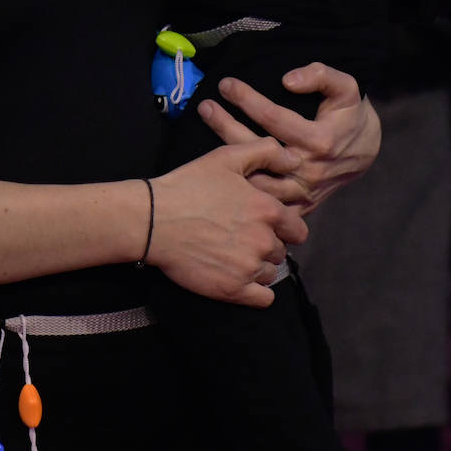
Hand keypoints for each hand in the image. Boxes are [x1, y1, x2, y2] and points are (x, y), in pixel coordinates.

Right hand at [147, 139, 307, 307]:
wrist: (153, 220)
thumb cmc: (189, 185)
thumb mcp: (227, 157)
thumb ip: (266, 152)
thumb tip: (295, 161)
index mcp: (268, 210)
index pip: (297, 229)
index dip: (282, 226)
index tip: (264, 224)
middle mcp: (264, 241)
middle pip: (281, 251)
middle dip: (267, 244)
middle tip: (241, 236)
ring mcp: (249, 268)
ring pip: (271, 273)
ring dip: (258, 266)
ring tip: (233, 254)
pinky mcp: (233, 290)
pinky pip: (263, 298)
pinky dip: (255, 290)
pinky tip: (238, 276)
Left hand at [199, 62, 380, 214]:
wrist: (364, 151)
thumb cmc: (349, 114)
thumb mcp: (346, 87)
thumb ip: (320, 76)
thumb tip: (287, 80)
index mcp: (318, 141)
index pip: (273, 119)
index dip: (247, 99)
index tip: (226, 84)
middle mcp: (307, 170)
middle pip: (255, 150)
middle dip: (225, 125)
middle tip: (205, 105)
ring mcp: (301, 192)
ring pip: (254, 177)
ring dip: (225, 154)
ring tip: (206, 129)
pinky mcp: (297, 206)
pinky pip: (262, 201)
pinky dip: (239, 186)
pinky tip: (217, 167)